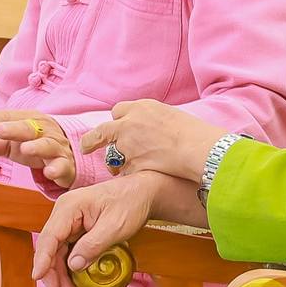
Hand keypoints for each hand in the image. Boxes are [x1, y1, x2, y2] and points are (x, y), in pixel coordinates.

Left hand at [0, 110, 75, 187]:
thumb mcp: (9, 144)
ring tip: (25, 149)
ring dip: (37, 146)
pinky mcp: (65, 165)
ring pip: (48, 144)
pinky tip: (50, 172)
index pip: (7, 116)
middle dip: (14, 128)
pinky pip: (62, 166)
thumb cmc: (34, 145)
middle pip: (28, 127)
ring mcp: (56, 147)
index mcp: (28, 120)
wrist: (67, 156)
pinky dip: (57, 168)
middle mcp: (43, 130)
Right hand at [32, 173, 161, 286]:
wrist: (143, 192)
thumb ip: (93, 245)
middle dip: (51, 270)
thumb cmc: (130, 202)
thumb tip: (73, 265)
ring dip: (59, 272)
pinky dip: (68, 265)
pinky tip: (71, 280)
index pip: (50, 236)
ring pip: (57, 250)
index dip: (42, 259)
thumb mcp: (115, 226)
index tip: (37, 277)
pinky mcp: (77, 228)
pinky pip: (67, 249)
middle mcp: (65, 212)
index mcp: (70, 206)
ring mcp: (70, 220)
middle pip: (50, 245)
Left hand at [79, 101, 223, 182]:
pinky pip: (125, 173)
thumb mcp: (169, 115)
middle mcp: (129, 124)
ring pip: (111, 158)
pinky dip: (130, 176)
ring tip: (117, 170)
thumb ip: (151, 119)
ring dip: (115, 163)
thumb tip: (145, 125)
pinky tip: (138, 179)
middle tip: (87, 148)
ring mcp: (128, 146)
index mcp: (141, 107)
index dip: (117, 122)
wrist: (199, 148)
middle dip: (92, 141)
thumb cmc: (193, 132)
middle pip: (102, 132)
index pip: (118, 111)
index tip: (114, 129)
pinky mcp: (132, 165)